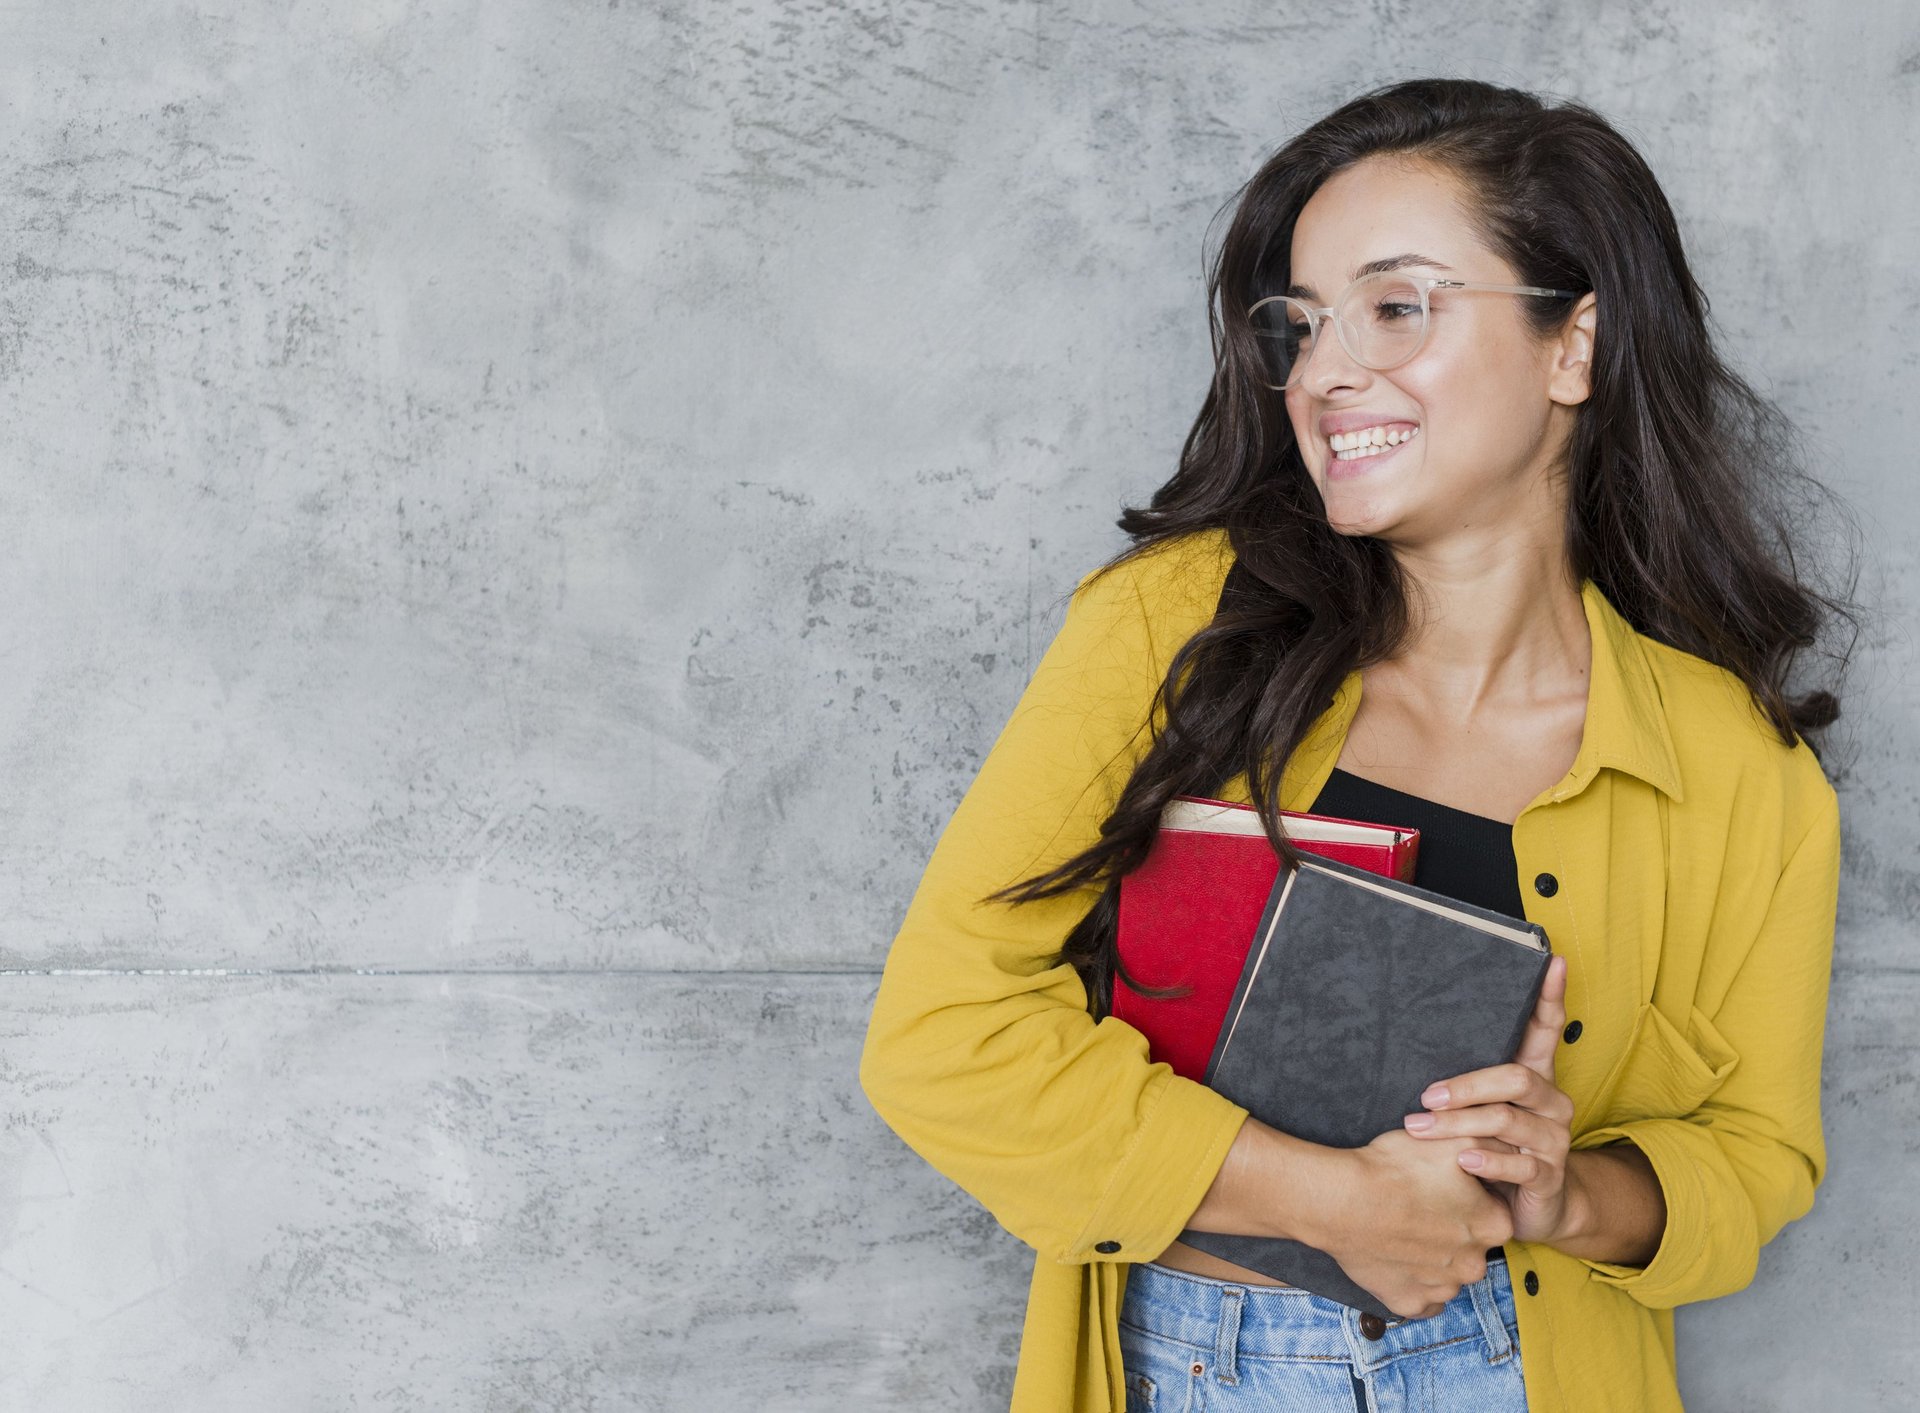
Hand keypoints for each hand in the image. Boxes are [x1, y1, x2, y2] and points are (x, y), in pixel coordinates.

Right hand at [1307, 1128, 1514, 1321]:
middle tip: (1420, 1205)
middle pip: (1470, 1244)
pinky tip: (1397, 1258)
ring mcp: (1441, 1288)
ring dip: (1433, 1256)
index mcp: (1493, 1225)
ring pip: (1447, 1272)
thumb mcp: (1449, 1141)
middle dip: (1452, 1228)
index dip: (1467, 1195)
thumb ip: (1487, 1144)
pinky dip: (1413, 1282)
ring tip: (1402, 1228)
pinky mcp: (1410, 1303)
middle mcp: (1474, 1264)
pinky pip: (1422, 1298)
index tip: (1442, 1185)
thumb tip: (1508, 1149)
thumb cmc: (1393, 1169)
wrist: (1341, 1200)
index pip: (1492, 1209)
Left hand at [1401, 953, 1578, 1244]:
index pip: (1546, 1029)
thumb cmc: (1493, 1146)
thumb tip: (1409, 1032)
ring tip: (1420, 1127)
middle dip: (1467, 1085)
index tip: (1550, 960)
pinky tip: (1462, 1159)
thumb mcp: (1480, 1109)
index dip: (1549, 996)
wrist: (1531, 1208)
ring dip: (1459, 1123)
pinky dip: (1488, 1160)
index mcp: (1534, 1077)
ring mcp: (1553, 1140)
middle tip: (1425, 1096)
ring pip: (1508, 1121)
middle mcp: (1551, 1103)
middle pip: (1516, 1079)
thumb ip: (1463, 1077)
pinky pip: (1520, 1165)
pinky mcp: (1549, 1177)